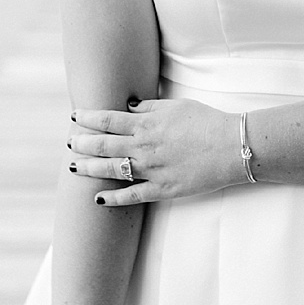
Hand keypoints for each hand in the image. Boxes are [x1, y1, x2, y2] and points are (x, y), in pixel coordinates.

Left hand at [69, 98, 239, 205]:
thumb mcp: (177, 106)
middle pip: (102, 145)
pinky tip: (97, 198)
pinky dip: (112, 199)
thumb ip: (149, 107)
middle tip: (71, 142)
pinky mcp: (162, 189)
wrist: (232, 147)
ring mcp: (150, 170)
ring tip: (74, 167)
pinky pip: (131, 196)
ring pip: (110, 170)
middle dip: (82, 143)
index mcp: (146, 124)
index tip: (76, 117)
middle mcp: (142, 147)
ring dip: (89, 168)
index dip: (88, 118)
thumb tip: (128, 107)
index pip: (107, 120)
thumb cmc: (208, 122)